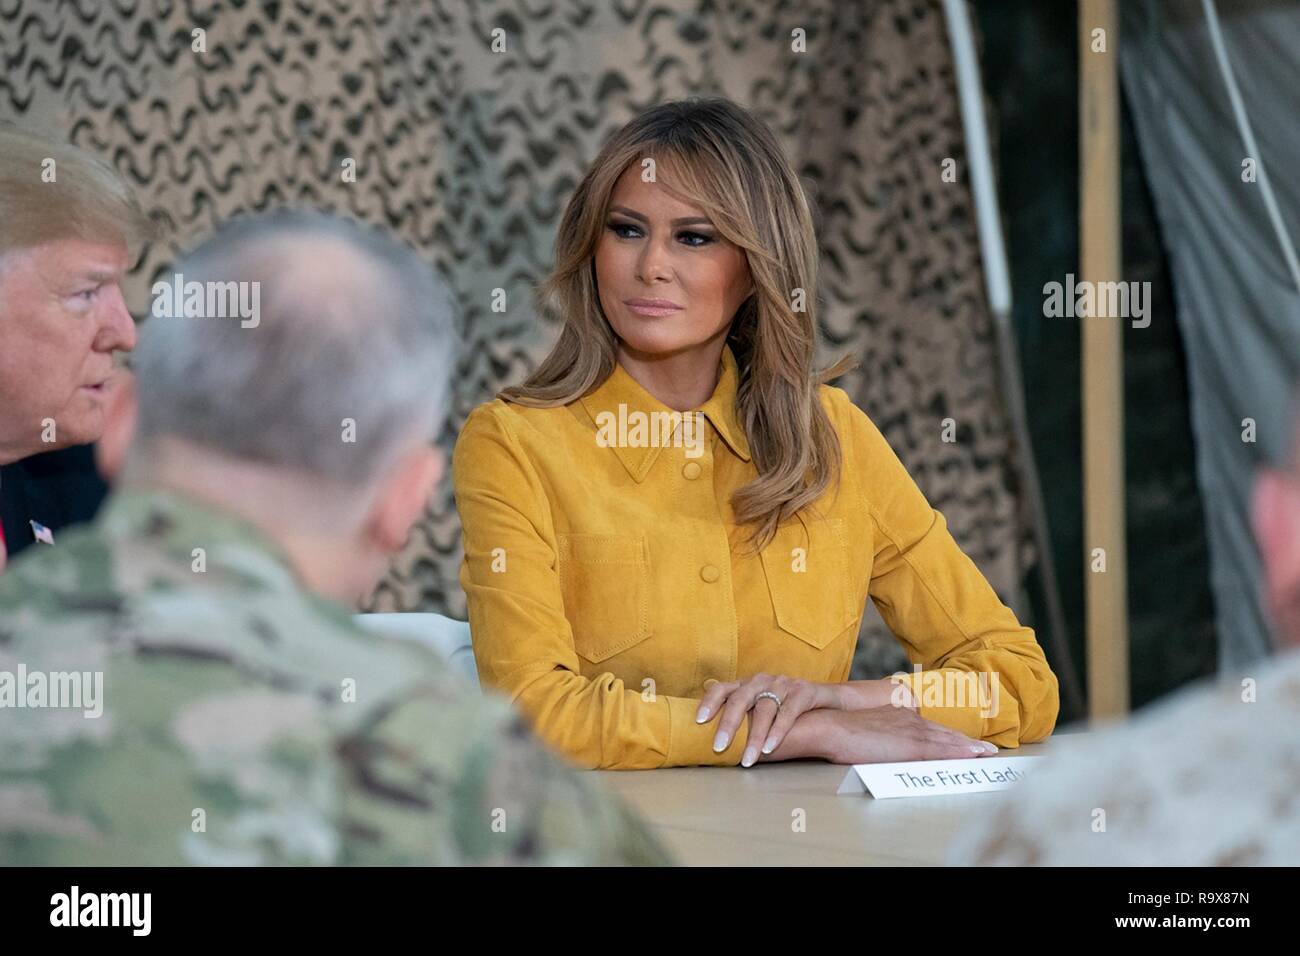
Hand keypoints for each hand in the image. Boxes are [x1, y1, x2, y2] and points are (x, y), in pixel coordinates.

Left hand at [695, 673, 844, 767]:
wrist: (826, 702)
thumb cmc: (784, 710)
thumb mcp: (759, 712)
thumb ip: (741, 722)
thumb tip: (712, 747)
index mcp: (746, 685)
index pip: (721, 688)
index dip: (709, 703)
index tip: (698, 721)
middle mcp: (761, 681)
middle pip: (740, 699)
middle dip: (728, 724)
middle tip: (719, 747)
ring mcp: (782, 684)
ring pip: (764, 708)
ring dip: (754, 736)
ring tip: (748, 759)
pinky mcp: (803, 692)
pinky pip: (788, 712)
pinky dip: (777, 732)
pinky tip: (769, 748)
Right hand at [799, 706, 999, 763]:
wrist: (828, 725)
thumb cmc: (838, 729)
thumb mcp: (865, 728)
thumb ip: (880, 732)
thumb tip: (884, 742)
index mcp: (899, 716)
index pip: (930, 728)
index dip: (949, 736)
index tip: (966, 742)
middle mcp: (909, 719)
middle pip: (944, 733)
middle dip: (966, 742)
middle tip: (988, 749)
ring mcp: (911, 731)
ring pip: (947, 741)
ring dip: (969, 747)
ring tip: (988, 753)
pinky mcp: (909, 744)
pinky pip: (941, 750)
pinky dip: (960, 752)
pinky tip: (974, 755)